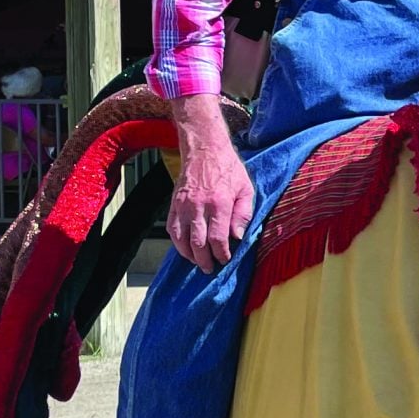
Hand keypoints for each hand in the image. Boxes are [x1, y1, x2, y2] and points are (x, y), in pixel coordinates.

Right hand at [169, 93, 252, 271]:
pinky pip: (172, 229)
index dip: (221, 254)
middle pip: (198, 243)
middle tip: (211, 268)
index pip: (217, 238)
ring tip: (198, 262)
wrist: (204, 148)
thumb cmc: (228, 168)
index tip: (225, 259)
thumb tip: (237, 236)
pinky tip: (186, 249)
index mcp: (219, 203)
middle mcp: (198, 206)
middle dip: (205, 260)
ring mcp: (183, 205)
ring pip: (181, 239)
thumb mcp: (246, 188)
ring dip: (189, 255)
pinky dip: (177, 243)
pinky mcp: (173, 204)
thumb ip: (243, 214)